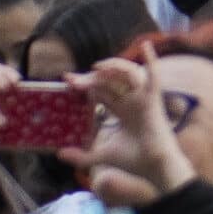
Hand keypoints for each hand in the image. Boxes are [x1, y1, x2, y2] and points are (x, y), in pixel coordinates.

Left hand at [60, 48, 198, 207]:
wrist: (153, 167)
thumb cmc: (133, 161)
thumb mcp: (101, 155)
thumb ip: (81, 156)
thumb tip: (58, 154)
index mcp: (122, 110)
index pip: (101, 91)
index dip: (85, 85)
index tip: (67, 82)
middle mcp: (132, 101)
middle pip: (109, 82)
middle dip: (90, 78)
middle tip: (71, 79)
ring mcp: (142, 98)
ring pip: (126, 74)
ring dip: (111, 67)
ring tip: (94, 68)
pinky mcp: (153, 98)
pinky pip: (154, 75)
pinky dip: (152, 60)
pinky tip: (145, 46)